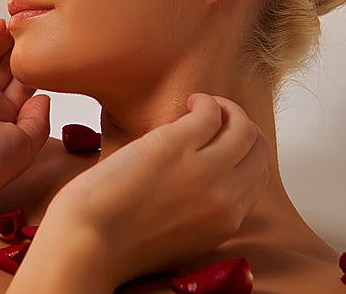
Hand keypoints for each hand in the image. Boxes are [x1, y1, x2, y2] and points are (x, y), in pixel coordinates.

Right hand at [0, 18, 49, 206]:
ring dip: (2, 39)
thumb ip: (39, 120)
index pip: (21, 88)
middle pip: (4, 67)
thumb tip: (43, 98)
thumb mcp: (27, 145)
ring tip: (21, 24)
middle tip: (36, 31)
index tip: (50, 54)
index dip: (35, 70)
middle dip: (19, 51)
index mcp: (1, 120)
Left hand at [41, 93, 270, 286]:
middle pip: (257, 150)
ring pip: (242, 127)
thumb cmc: (115, 240)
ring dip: (226, 108)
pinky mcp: (176, 145)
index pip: (257, 178)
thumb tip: (200, 182)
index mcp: (225, 224)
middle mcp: (224, 199)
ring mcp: (204, 171)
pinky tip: (188, 102)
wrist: (88, 243)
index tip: (226, 138)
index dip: (245, 152)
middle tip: (218, 115)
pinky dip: (204, 101)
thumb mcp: (177, 238)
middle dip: (242, 126)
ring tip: (200, 105)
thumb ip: (199, 213)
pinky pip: (210, 112)